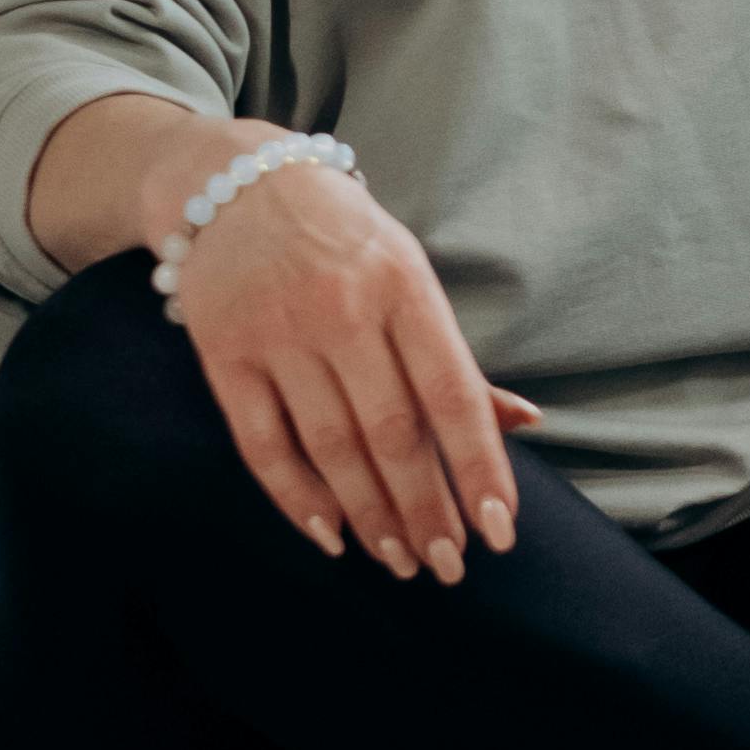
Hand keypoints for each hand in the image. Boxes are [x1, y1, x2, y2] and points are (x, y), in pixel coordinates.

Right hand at [169, 159, 539, 583]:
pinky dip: (297, 499)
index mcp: (404, 284)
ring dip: (370, 515)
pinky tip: (330, 535)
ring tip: (399, 559)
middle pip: (392, 432)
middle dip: (426, 509)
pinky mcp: (225, 354)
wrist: (234, 184)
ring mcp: (279, 333)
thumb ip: (455, 356)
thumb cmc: (343, 239)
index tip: (500, 528)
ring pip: (332, 447)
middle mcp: (343, 308)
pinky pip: (263, 445)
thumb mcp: (410, 274)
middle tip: (448, 565)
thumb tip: (524, 421)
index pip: (452, 392)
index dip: (478, 467)